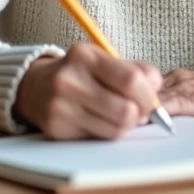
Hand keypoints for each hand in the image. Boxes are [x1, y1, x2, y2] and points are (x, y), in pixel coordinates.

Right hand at [13, 43, 161, 139]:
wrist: (37, 87)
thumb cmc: (81, 73)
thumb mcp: (105, 61)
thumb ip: (135, 70)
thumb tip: (156, 86)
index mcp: (85, 55)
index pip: (131, 80)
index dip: (148, 95)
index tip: (150, 99)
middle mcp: (69, 79)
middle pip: (125, 110)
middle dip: (139, 114)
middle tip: (136, 110)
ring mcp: (60, 106)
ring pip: (115, 129)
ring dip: (124, 125)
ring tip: (116, 114)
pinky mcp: (56, 128)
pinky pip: (98, 138)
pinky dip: (105, 132)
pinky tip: (97, 120)